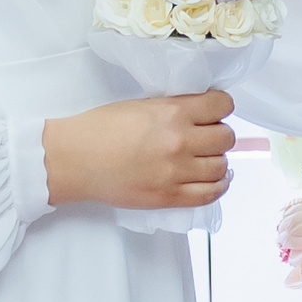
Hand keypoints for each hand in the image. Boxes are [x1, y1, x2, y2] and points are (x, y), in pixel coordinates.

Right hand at [43, 90, 234, 210]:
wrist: (75, 159)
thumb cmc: (101, 127)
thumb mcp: (142, 105)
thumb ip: (174, 109)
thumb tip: (201, 115)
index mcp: (173, 112)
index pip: (222, 105)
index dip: (221, 107)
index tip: (214, 112)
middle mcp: (180, 141)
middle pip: (226, 137)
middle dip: (219, 135)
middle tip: (206, 137)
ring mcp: (176, 172)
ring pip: (221, 166)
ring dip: (217, 161)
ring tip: (205, 159)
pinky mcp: (169, 197)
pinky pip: (210, 193)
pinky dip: (218, 185)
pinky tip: (214, 179)